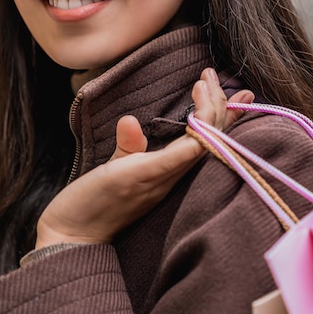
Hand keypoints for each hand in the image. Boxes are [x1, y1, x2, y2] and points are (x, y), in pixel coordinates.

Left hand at [35, 68, 253, 247]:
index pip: (208, 143)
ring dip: (211, 109)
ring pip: (206, 141)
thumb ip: (129, 147)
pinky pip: (186, 152)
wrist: (71, 237)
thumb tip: (132, 120)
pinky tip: (197, 104)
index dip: (226, 119)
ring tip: (205, 81)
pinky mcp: (148, 176)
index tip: (241, 94)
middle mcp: (175, 177)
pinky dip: (198, 127)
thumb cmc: (93, 205)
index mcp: (171, 174)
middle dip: (220, 105)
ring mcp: (164, 177)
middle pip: (214, 140)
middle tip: (212, 75)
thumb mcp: (117, 169)